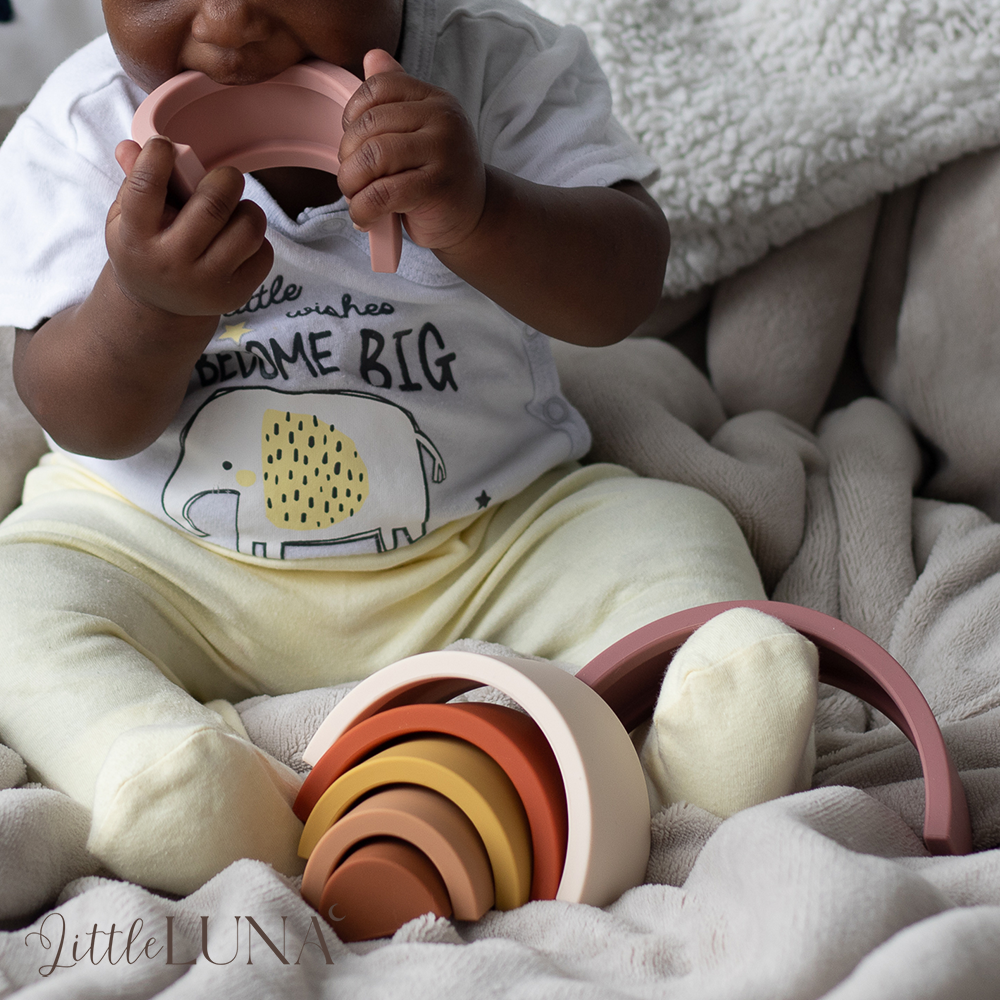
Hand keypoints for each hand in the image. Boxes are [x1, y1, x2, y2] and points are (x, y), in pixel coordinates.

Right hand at [106, 138, 273, 317]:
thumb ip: (132, 180)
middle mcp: (171, 263)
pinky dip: (256, 238)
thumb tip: (131, 146)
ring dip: (247, 209)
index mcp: (136, 238)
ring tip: (234, 210)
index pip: (145, 188)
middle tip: (225, 177)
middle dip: (225, 180)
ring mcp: (206, 282)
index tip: (166, 147)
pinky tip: (237, 239)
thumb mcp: (127, 217)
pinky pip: (263, 253)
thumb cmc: (146, 247)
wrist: (159, 306)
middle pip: (213, 207)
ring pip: (247, 229)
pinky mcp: (235, 294)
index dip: (158, 157)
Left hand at [337, 49, 486, 252]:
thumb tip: (372, 56)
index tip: (354, 144)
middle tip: (351, 180)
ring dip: (351, 183)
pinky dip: (363, 209)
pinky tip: (364, 218)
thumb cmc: (438, 177)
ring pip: (373, 157)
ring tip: (355, 198)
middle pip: (370, 125)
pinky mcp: (437, 188)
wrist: (475, 217)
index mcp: (435, 100)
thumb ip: (397, 97)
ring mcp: (443, 152)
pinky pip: (383, 194)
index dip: (353, 116)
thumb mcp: (419, 132)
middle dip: (348, 157)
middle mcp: (443, 119)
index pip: (379, 88)